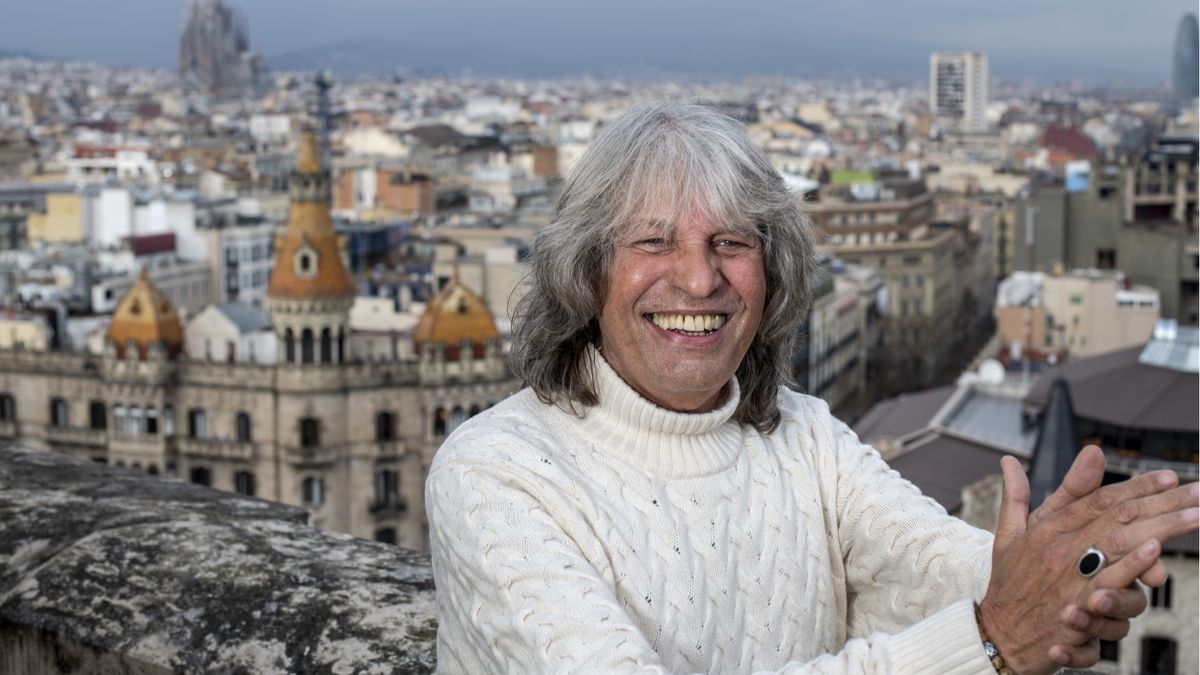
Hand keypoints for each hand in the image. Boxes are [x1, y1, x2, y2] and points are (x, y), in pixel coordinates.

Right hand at [977, 447, 1198, 673]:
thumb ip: (1017, 496)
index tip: (1167, 476)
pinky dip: (1134, 563)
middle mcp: (1059, 548)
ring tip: (1195, 514)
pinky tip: (1157, 549)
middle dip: (1163, 500)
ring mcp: (1070, 577)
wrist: (996, 635)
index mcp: (1046, 529)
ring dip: (1162, 526)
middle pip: (1118, 516)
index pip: (1098, 499)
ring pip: (1122, 543)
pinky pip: (1110, 580)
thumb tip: (1011, 460)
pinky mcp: (1078, 606)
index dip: (1135, 485)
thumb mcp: (1009, 535)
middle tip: (1197, 491)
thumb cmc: (1008, 586)